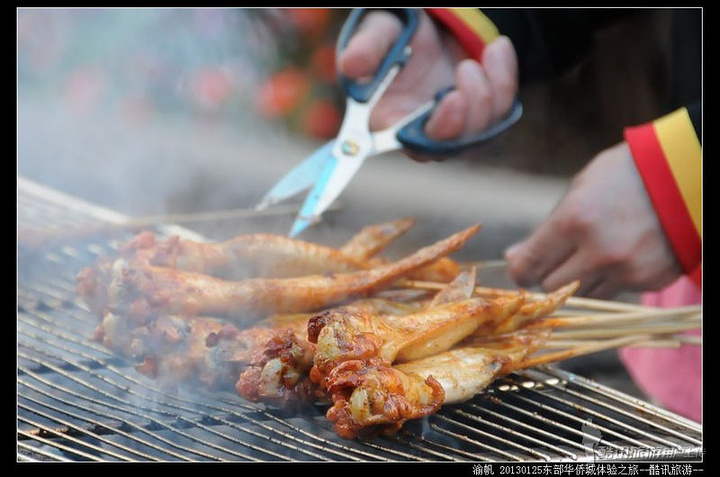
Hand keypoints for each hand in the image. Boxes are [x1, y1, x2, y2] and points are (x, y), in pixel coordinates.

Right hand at [337, 9, 518, 161]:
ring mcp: (453, 129)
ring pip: (481, 131)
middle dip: (467, 114)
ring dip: (489, 91)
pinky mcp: (479, 117)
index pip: (409, 146)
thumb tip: (352, 64)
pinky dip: (504, 78)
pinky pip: (501, 110)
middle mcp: (421, 134)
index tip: (451, 101)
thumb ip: (367, 49)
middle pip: (449, 147)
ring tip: (486, 52)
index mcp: (389, 123)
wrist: (422, 29)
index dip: (432, 134)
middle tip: (467, 69)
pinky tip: (497, 49)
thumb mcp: (378, 34)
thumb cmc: (391, 37)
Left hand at [504, 142, 682, 298]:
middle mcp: (599, 251)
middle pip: (551, 286)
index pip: (530, 264)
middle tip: (556, 259)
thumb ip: (547, 229)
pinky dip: (609, 279)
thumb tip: (514, 258)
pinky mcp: (649, 281)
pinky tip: (620, 254)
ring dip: (579, 279)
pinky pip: (613, 292)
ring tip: (593, 252)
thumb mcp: (580, 190)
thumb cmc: (626, 174)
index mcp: (575, 220)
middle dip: (548, 274)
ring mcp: (627, 270)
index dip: (520, 270)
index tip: (520, 270)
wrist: (690, 175)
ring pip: (582, 294)